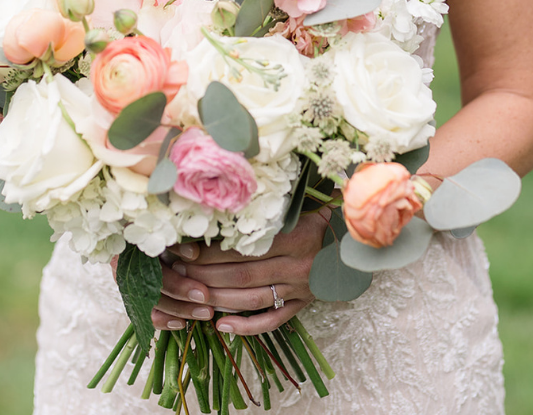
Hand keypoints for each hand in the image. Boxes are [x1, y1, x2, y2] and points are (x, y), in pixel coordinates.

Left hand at [139, 208, 331, 336]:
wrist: (353, 234)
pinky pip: (273, 320)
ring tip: (191, 295)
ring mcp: (301, 288)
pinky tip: (222, 326)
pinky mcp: (304, 304)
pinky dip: (247, 327)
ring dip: (217, 300)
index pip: (240, 250)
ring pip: (252, 299)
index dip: (207, 252)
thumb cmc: (314, 212)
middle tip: (178, 272)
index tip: (181, 250)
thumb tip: (210, 210)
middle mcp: (297, 265)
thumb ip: (257, 210)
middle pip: (241, 276)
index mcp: (292, 236)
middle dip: (204, 275)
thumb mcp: (291, 205)